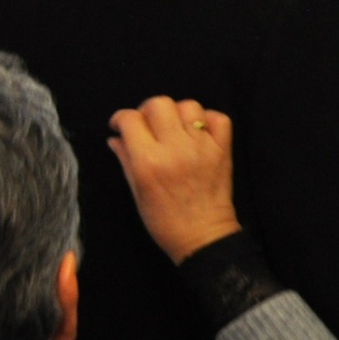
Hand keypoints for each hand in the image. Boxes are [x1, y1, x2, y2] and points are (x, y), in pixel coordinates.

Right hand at [108, 97, 242, 264]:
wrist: (202, 235)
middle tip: (147, 126)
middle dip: (147, 110)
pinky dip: (207, 119)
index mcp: (149, 161)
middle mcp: (175, 148)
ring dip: (178, 113)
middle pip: (159, 103)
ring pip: (189, 106)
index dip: (121, 119)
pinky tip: (197, 132)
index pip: (130, 119)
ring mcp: (202, 146)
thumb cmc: (163, 220)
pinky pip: (218, 118)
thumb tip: (115, 137)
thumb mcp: (136, 191)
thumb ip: (125, 159)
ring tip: (174, 129)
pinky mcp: (223, 149)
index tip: (121, 126)